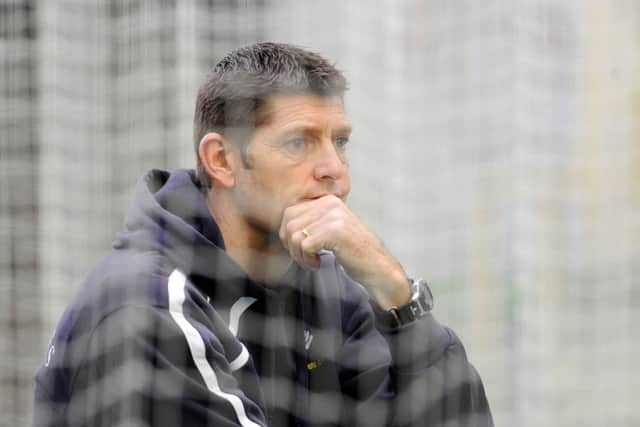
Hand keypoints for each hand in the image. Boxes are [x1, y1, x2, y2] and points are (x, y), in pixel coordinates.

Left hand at [278, 195, 410, 308]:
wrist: (378, 267)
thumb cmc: (353, 252)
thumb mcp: (331, 230)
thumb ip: (311, 223)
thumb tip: (282, 228)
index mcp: (328, 201)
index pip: (289, 212)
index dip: (288, 235)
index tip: (301, 250)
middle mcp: (330, 204)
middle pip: (289, 224)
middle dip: (291, 246)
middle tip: (305, 258)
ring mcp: (333, 216)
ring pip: (294, 235)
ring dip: (299, 255)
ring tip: (313, 262)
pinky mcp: (335, 231)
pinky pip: (304, 245)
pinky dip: (307, 260)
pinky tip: (319, 264)